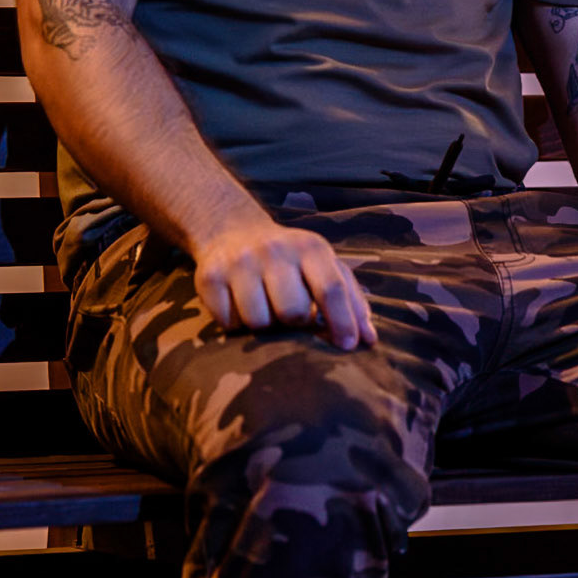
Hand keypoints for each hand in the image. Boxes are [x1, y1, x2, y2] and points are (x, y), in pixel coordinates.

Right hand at [192, 214, 376, 350]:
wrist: (232, 231)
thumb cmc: (291, 260)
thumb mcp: (324, 266)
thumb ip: (350, 301)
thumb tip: (369, 340)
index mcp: (309, 247)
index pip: (330, 288)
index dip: (342, 322)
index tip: (347, 347)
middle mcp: (273, 250)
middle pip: (292, 312)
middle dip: (295, 324)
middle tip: (291, 316)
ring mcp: (239, 263)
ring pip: (258, 322)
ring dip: (265, 326)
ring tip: (265, 309)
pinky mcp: (208, 277)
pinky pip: (228, 323)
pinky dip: (236, 324)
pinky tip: (240, 305)